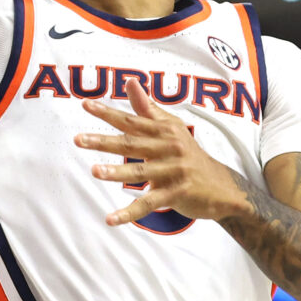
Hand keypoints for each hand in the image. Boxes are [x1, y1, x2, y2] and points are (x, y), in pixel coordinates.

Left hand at [75, 88, 251, 226]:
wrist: (222, 186)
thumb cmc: (188, 155)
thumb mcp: (171, 129)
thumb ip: (147, 108)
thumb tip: (130, 81)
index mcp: (165, 130)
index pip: (132, 120)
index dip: (108, 113)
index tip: (85, 105)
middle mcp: (170, 147)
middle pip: (132, 143)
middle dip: (104, 141)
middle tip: (79, 140)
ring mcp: (174, 170)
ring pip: (141, 172)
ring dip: (117, 172)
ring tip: (94, 171)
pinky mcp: (178, 193)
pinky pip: (149, 203)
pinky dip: (129, 213)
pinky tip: (110, 219)